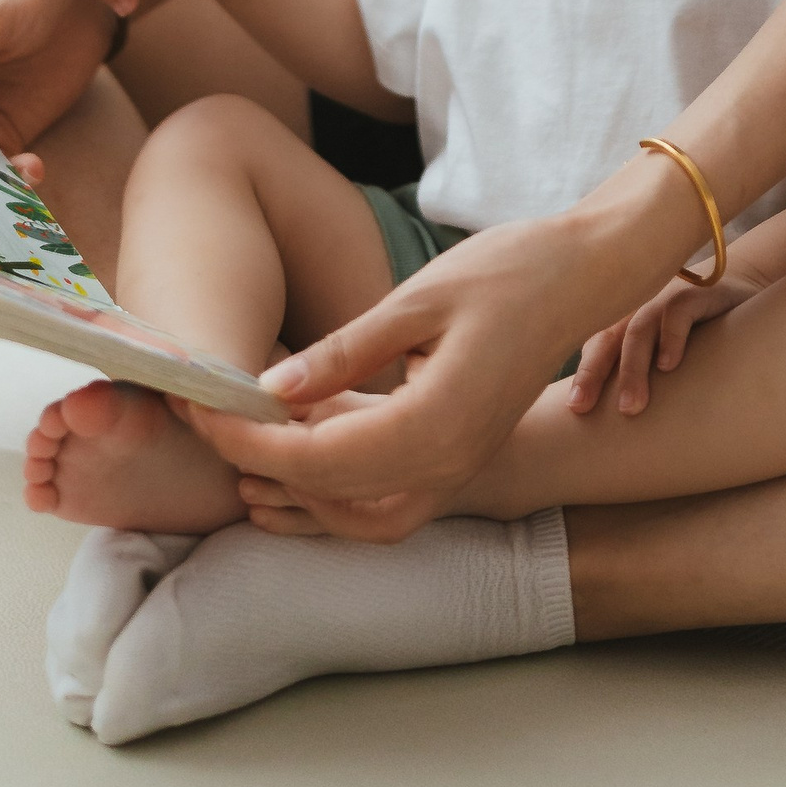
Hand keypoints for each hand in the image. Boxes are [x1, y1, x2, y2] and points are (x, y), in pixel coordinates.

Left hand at [185, 193, 682, 542]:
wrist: (582, 275)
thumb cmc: (507, 271)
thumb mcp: (417, 298)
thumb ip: (345, 351)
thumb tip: (271, 390)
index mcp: (435, 425)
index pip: (318, 459)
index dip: (252, 442)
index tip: (203, 412)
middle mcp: (447, 464)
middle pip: (332, 495)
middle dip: (261, 466)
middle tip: (208, 424)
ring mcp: (458, 468)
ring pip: (360, 514)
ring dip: (300, 492)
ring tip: (247, 446)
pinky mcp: (460, 456)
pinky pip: (388, 499)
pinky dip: (338, 487)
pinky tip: (305, 443)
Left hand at [567, 266, 762, 417]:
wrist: (742, 294)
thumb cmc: (698, 335)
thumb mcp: (665, 354)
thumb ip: (643, 376)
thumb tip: (620, 429)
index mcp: (626, 322)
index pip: (595, 346)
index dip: (585, 375)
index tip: (576, 410)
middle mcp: (641, 308)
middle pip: (608, 337)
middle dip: (594, 373)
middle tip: (585, 409)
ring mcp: (666, 298)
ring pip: (639, 327)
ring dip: (633, 367)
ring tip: (632, 406)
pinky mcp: (697, 295)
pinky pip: (678, 312)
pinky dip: (671, 337)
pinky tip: (668, 366)